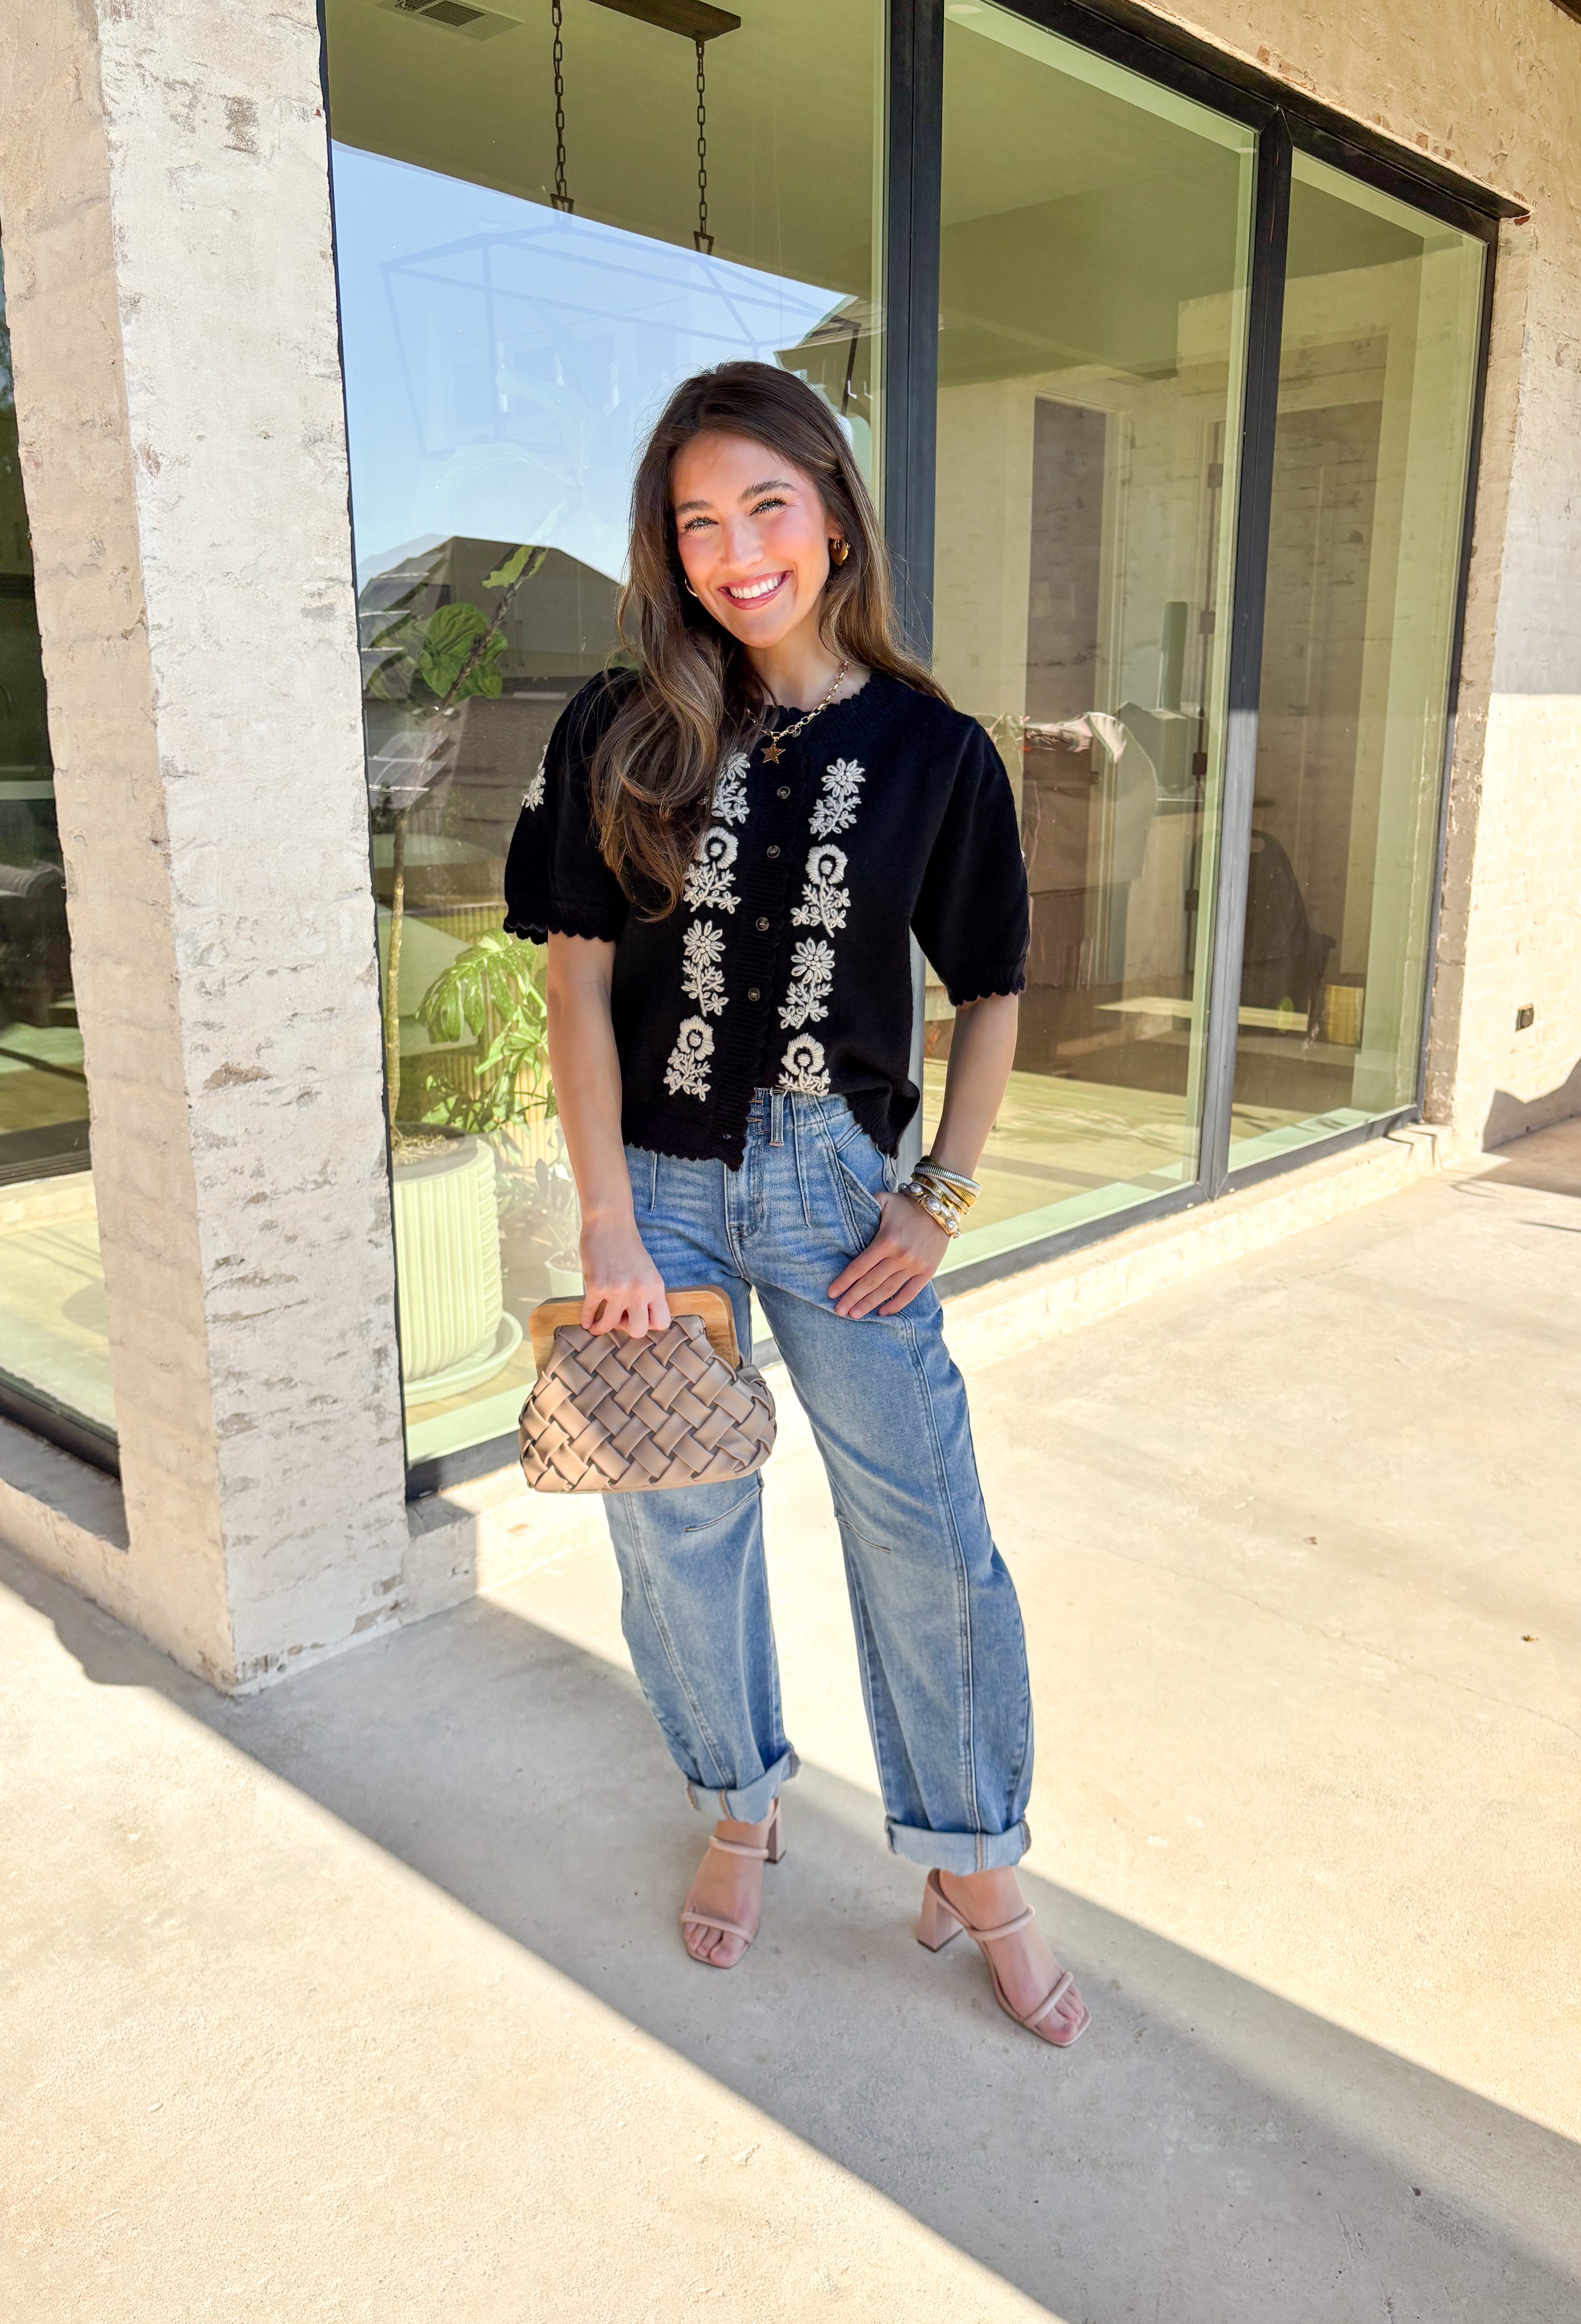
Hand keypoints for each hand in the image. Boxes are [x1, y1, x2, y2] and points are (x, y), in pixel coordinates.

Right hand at [578, 1214, 671, 1336]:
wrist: (610, 1222)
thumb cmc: (627, 1244)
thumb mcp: (647, 1270)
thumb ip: (645, 1291)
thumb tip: (636, 1313)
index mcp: (655, 1287)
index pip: (662, 1322)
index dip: (650, 1325)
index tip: (639, 1317)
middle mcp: (639, 1291)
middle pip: (639, 1331)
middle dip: (627, 1329)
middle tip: (620, 1320)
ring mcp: (617, 1290)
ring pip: (611, 1325)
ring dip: (602, 1328)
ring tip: (597, 1326)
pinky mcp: (597, 1286)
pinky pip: (590, 1312)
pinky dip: (585, 1319)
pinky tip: (585, 1320)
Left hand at [827, 1190, 948, 1318]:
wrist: (940, 1209)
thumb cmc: (906, 1205)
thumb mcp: (882, 1200)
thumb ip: (864, 1208)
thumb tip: (843, 1219)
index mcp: (886, 1240)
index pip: (860, 1266)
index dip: (844, 1281)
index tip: (831, 1293)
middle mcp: (900, 1256)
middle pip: (870, 1282)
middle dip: (852, 1298)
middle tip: (838, 1311)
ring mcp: (915, 1266)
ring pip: (887, 1290)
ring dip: (869, 1304)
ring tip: (854, 1315)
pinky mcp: (927, 1271)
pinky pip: (910, 1293)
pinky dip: (896, 1305)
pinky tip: (881, 1312)